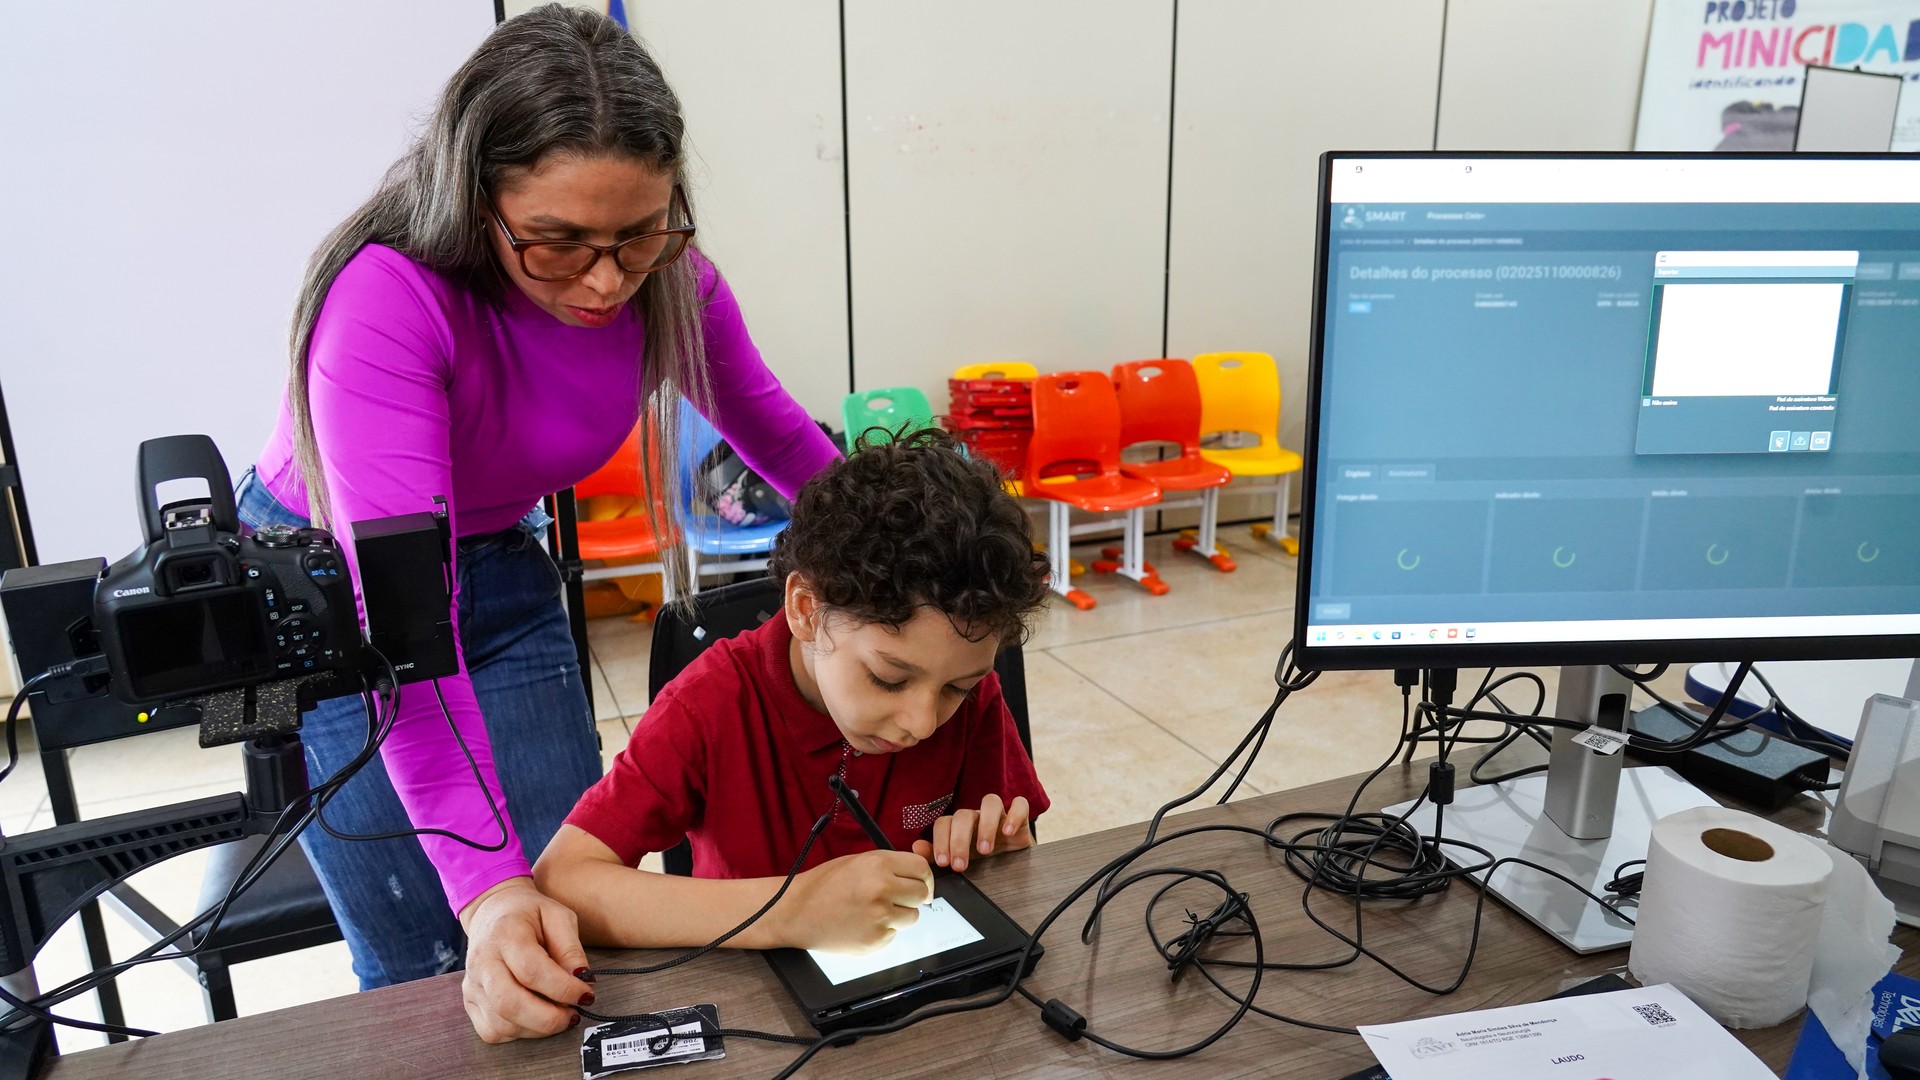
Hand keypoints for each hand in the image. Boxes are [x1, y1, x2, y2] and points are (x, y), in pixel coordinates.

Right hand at [458, 876, 594, 1042]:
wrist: (493, 912)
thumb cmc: (529, 914)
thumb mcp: (558, 916)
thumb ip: (571, 948)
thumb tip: (582, 980)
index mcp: (505, 934)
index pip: (532, 971)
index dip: (563, 989)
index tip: (586, 994)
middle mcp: (482, 962)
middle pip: (510, 1004)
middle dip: (548, 1019)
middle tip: (573, 1015)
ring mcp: (472, 984)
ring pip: (501, 1024)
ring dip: (537, 1029)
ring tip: (558, 1015)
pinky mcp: (469, 1001)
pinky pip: (492, 1032)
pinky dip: (518, 1033)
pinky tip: (535, 1019)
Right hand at [777, 849, 932, 952]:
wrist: (796, 912)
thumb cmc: (824, 885)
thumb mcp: (858, 862)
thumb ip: (889, 866)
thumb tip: (920, 875)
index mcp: (878, 865)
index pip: (921, 868)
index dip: (924, 876)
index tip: (921, 882)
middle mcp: (881, 889)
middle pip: (922, 893)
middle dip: (914, 896)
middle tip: (898, 897)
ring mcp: (879, 917)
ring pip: (912, 917)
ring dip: (900, 915)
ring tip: (875, 910)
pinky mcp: (875, 940)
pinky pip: (895, 935)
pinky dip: (884, 930)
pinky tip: (864, 923)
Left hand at [912, 794, 1031, 871]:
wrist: (1014, 866)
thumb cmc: (983, 861)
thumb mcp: (960, 861)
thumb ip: (936, 855)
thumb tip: (916, 848)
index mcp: (959, 826)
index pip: (944, 823)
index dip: (941, 841)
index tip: (944, 863)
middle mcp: (977, 816)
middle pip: (964, 815)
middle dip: (959, 840)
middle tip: (961, 865)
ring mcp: (999, 814)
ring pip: (990, 802)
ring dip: (986, 825)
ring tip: (985, 850)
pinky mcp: (1021, 816)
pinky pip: (1020, 804)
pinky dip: (1014, 815)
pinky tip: (1008, 833)